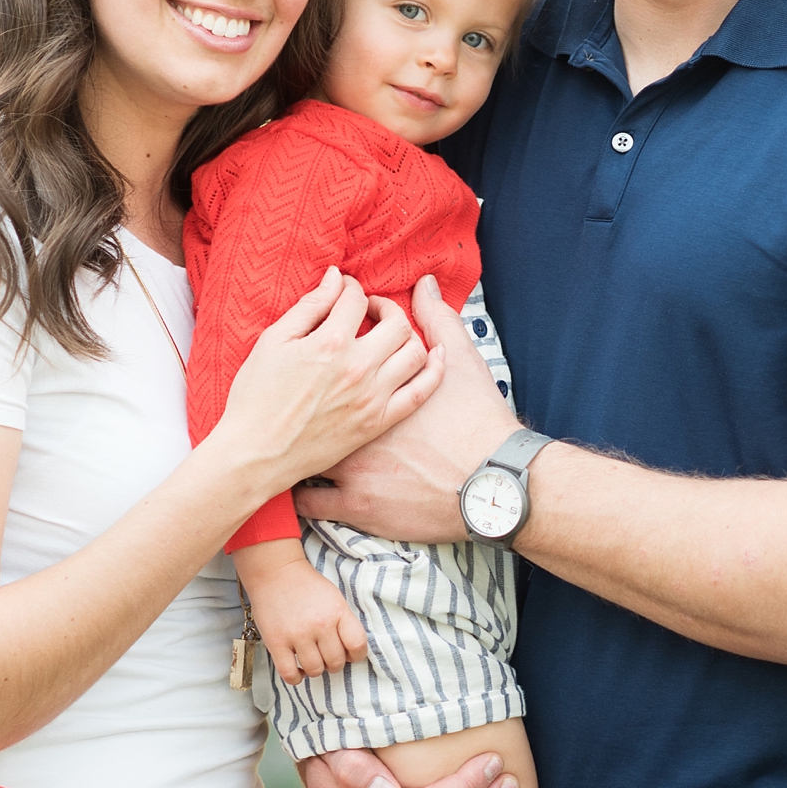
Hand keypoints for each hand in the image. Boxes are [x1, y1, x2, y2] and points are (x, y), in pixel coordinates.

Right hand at [215, 269, 444, 499]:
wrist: (256, 454)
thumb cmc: (255, 398)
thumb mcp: (273, 341)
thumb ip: (309, 306)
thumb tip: (334, 278)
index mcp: (330, 343)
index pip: (356, 299)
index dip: (350, 288)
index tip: (344, 291)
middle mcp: (358, 368)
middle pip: (396, 322)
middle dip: (385, 306)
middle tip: (371, 310)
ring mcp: (372, 397)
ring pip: (415, 352)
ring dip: (409, 335)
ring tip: (392, 334)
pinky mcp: (377, 422)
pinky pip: (420, 392)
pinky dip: (434, 370)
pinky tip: (435, 356)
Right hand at [241, 554, 366, 685]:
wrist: (276, 573)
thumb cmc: (307, 587)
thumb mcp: (335, 598)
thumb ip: (344, 623)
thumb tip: (350, 654)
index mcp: (338, 611)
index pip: (358, 645)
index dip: (357, 655)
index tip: (349, 654)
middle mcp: (320, 624)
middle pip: (336, 662)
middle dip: (334, 663)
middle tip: (326, 655)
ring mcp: (297, 635)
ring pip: (315, 670)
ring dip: (315, 669)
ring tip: (311, 658)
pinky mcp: (276, 643)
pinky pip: (289, 674)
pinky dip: (296, 677)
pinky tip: (297, 668)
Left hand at [294, 275, 521, 542]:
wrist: (491, 485)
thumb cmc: (478, 421)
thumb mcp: (464, 361)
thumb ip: (439, 319)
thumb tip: (421, 283)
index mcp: (373, 381)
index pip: (337, 352)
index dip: (331, 351)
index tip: (335, 362)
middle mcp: (355, 423)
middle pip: (314, 400)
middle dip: (307, 398)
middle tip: (316, 396)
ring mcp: (353, 466)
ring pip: (304, 450)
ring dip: (295, 442)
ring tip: (297, 437)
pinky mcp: (354, 504)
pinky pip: (310, 500)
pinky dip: (300, 491)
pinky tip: (298, 483)